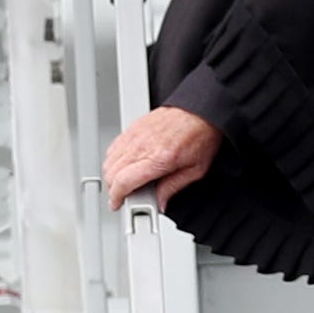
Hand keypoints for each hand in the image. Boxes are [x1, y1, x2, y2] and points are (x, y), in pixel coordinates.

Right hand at [104, 107, 221, 207]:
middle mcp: (143, 146)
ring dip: (113, 175)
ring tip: (126, 180)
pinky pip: (114, 147)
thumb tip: (160, 202)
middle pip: (111, 173)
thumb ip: (173, 188)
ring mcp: (136, 135)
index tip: (118, 203)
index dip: (116, 197)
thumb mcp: (195, 169)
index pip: (122, 182)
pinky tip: (126, 164)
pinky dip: (115, 159)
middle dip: (114, 189)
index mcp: (158, 158)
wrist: (204, 109)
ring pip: (109, 161)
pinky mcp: (135, 127)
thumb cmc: (202, 134)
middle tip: (126, 194)